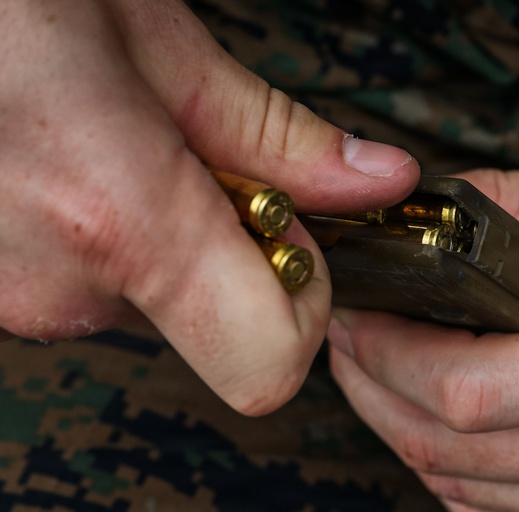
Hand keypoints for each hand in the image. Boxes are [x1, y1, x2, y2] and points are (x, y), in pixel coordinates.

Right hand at [0, 0, 418, 413]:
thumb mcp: (149, 32)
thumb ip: (272, 132)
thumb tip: (375, 183)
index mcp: (117, 216)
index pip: (267, 366)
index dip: (305, 311)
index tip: (296, 240)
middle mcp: (52, 283)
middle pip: (208, 319)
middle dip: (224, 243)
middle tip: (185, 149)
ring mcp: (0, 296)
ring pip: (139, 296)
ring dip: (153, 228)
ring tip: (101, 132)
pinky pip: (73, 280)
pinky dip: (92, 229)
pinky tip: (57, 155)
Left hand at [327, 139, 518, 511]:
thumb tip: (434, 217)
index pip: (466, 391)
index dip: (386, 357)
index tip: (360, 317)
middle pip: (454, 452)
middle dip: (377, 395)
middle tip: (355, 344)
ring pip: (472, 499)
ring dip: (409, 441)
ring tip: (389, 383)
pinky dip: (461, 487)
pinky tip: (450, 440)